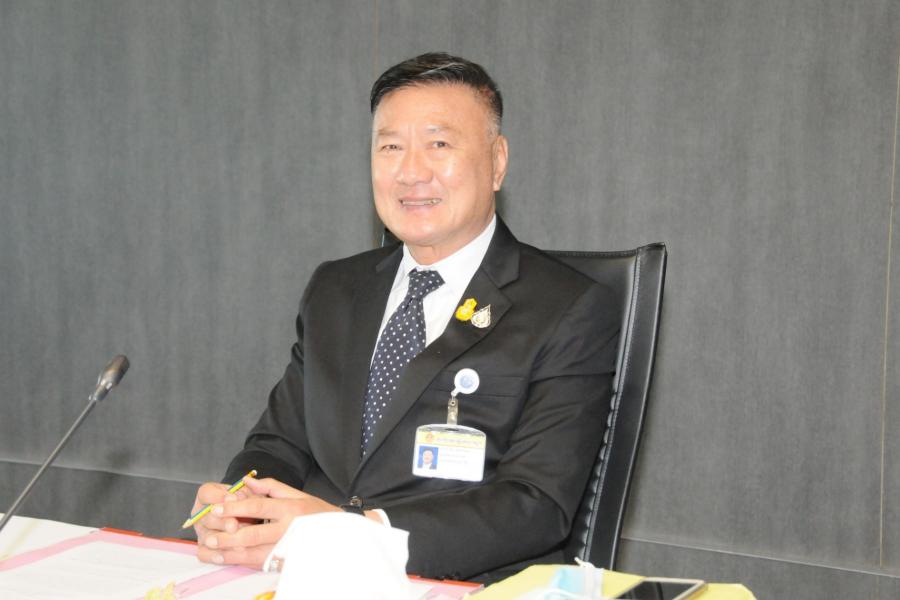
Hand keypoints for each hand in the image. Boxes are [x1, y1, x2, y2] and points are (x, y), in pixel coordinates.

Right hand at [190, 481, 256, 551]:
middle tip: (235, 525)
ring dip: (223, 540)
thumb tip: (240, 497)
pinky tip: (230, 555)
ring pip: (207, 537)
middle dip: (222, 522)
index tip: (233, 498)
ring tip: (240, 543)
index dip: (218, 496)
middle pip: (206, 517)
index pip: (206, 493)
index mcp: (207, 495)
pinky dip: (216, 555)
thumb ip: (246, 492)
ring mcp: (201, 531)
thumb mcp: (248, 493)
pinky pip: (204, 554)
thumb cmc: (246, 502)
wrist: (248, 517)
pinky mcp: (203, 547)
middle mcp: (201, 514)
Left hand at [195, 477, 342, 568]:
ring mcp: (287, 549)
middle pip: (253, 534)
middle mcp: (288, 530)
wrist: (341, 535)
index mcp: (290, 509)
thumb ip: (270, 487)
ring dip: (230, 553)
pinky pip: (260, 563)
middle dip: (228, 536)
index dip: (236, 507)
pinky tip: (227, 559)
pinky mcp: (285, 562)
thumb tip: (246, 481)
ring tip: (211, 550)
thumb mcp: (297, 494)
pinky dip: (241, 562)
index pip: (259, 507)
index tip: (217, 508)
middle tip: (209, 536)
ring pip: (254, 553)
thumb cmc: (318, 512)